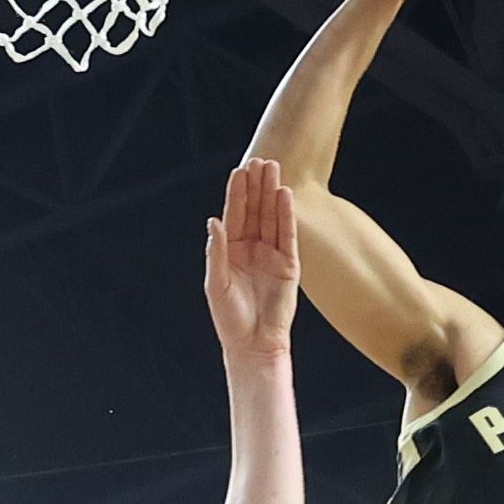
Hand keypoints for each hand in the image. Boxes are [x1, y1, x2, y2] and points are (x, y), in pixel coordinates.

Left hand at [203, 158, 299, 358]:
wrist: (254, 344)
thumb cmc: (230, 318)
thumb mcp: (216, 283)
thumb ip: (217, 251)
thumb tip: (214, 221)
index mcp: (231, 251)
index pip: (235, 215)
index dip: (237, 192)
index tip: (240, 169)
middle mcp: (252, 248)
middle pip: (255, 210)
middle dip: (257, 185)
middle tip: (261, 160)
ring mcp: (272, 255)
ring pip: (272, 217)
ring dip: (273, 194)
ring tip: (275, 169)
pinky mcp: (289, 265)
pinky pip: (288, 235)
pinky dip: (286, 215)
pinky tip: (285, 196)